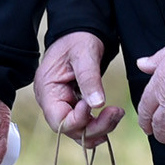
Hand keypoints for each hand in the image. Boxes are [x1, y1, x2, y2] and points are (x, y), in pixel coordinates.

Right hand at [35, 30, 125, 147]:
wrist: (80, 33)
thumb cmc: (79, 40)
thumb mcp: (84, 54)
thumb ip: (89, 79)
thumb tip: (97, 104)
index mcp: (47, 89)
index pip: (58, 120)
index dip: (79, 120)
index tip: (96, 105)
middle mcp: (51, 101)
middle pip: (69, 129)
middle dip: (94, 127)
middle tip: (115, 113)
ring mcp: (61, 104)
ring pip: (78, 131)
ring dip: (99, 128)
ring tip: (117, 113)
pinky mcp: (72, 106)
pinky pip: (84, 124)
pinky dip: (98, 124)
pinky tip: (111, 116)